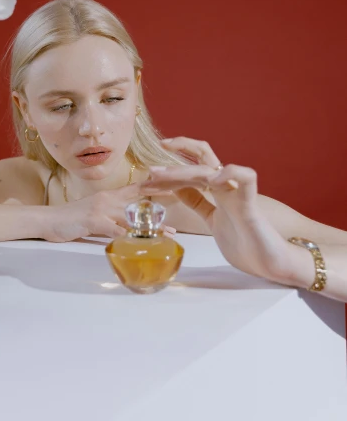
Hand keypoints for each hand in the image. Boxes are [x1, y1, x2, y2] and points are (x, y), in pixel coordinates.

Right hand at [43, 183, 176, 242]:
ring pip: (132, 216)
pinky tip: (142, 242)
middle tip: (182, 198)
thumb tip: (128, 224)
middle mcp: (108, 199)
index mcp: (109, 196)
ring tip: (169, 232)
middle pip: (139, 197)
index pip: (137, 187)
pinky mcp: (94, 221)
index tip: (174, 184)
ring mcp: (101, 209)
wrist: (47, 220)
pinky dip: (130, 237)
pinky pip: (116, 230)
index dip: (155, 185)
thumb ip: (112, 215)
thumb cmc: (71, 219)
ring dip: (152, 225)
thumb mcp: (95, 213)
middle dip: (161, 197)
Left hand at [143, 137, 293, 283]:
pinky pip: (246, 178)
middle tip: (150, 167)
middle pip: (203, 156)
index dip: (171, 168)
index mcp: (218, 190)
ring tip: (161, 175)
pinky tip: (212, 178)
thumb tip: (178, 189)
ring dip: (183, 170)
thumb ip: (198, 203)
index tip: (148, 175)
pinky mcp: (250, 206)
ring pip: (211, 169)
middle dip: (176, 155)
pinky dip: (229, 172)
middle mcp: (227, 186)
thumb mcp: (212, 219)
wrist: (271, 265)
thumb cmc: (246, 243)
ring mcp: (238, 193)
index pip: (193, 167)